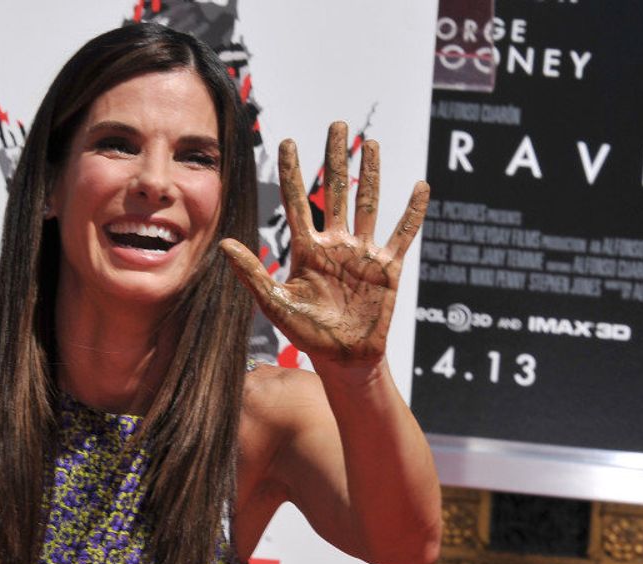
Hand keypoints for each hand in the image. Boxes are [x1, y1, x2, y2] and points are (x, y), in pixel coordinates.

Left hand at [220, 122, 428, 367]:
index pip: (297, 201)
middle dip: (335, 157)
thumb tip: (223, 243)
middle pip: (334, 191)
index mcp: (307, 250)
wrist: (342, 360)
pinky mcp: (387, 268)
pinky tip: (419, 186)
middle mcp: (335, 245)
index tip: (288, 141)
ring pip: (368, 203)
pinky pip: (402, 234)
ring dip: (370, 173)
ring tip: (370, 143)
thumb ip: (252, 273)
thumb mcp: (274, 303)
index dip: (292, 171)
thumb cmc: (307, 336)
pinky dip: (412, 211)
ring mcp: (362, 253)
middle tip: (337, 124)